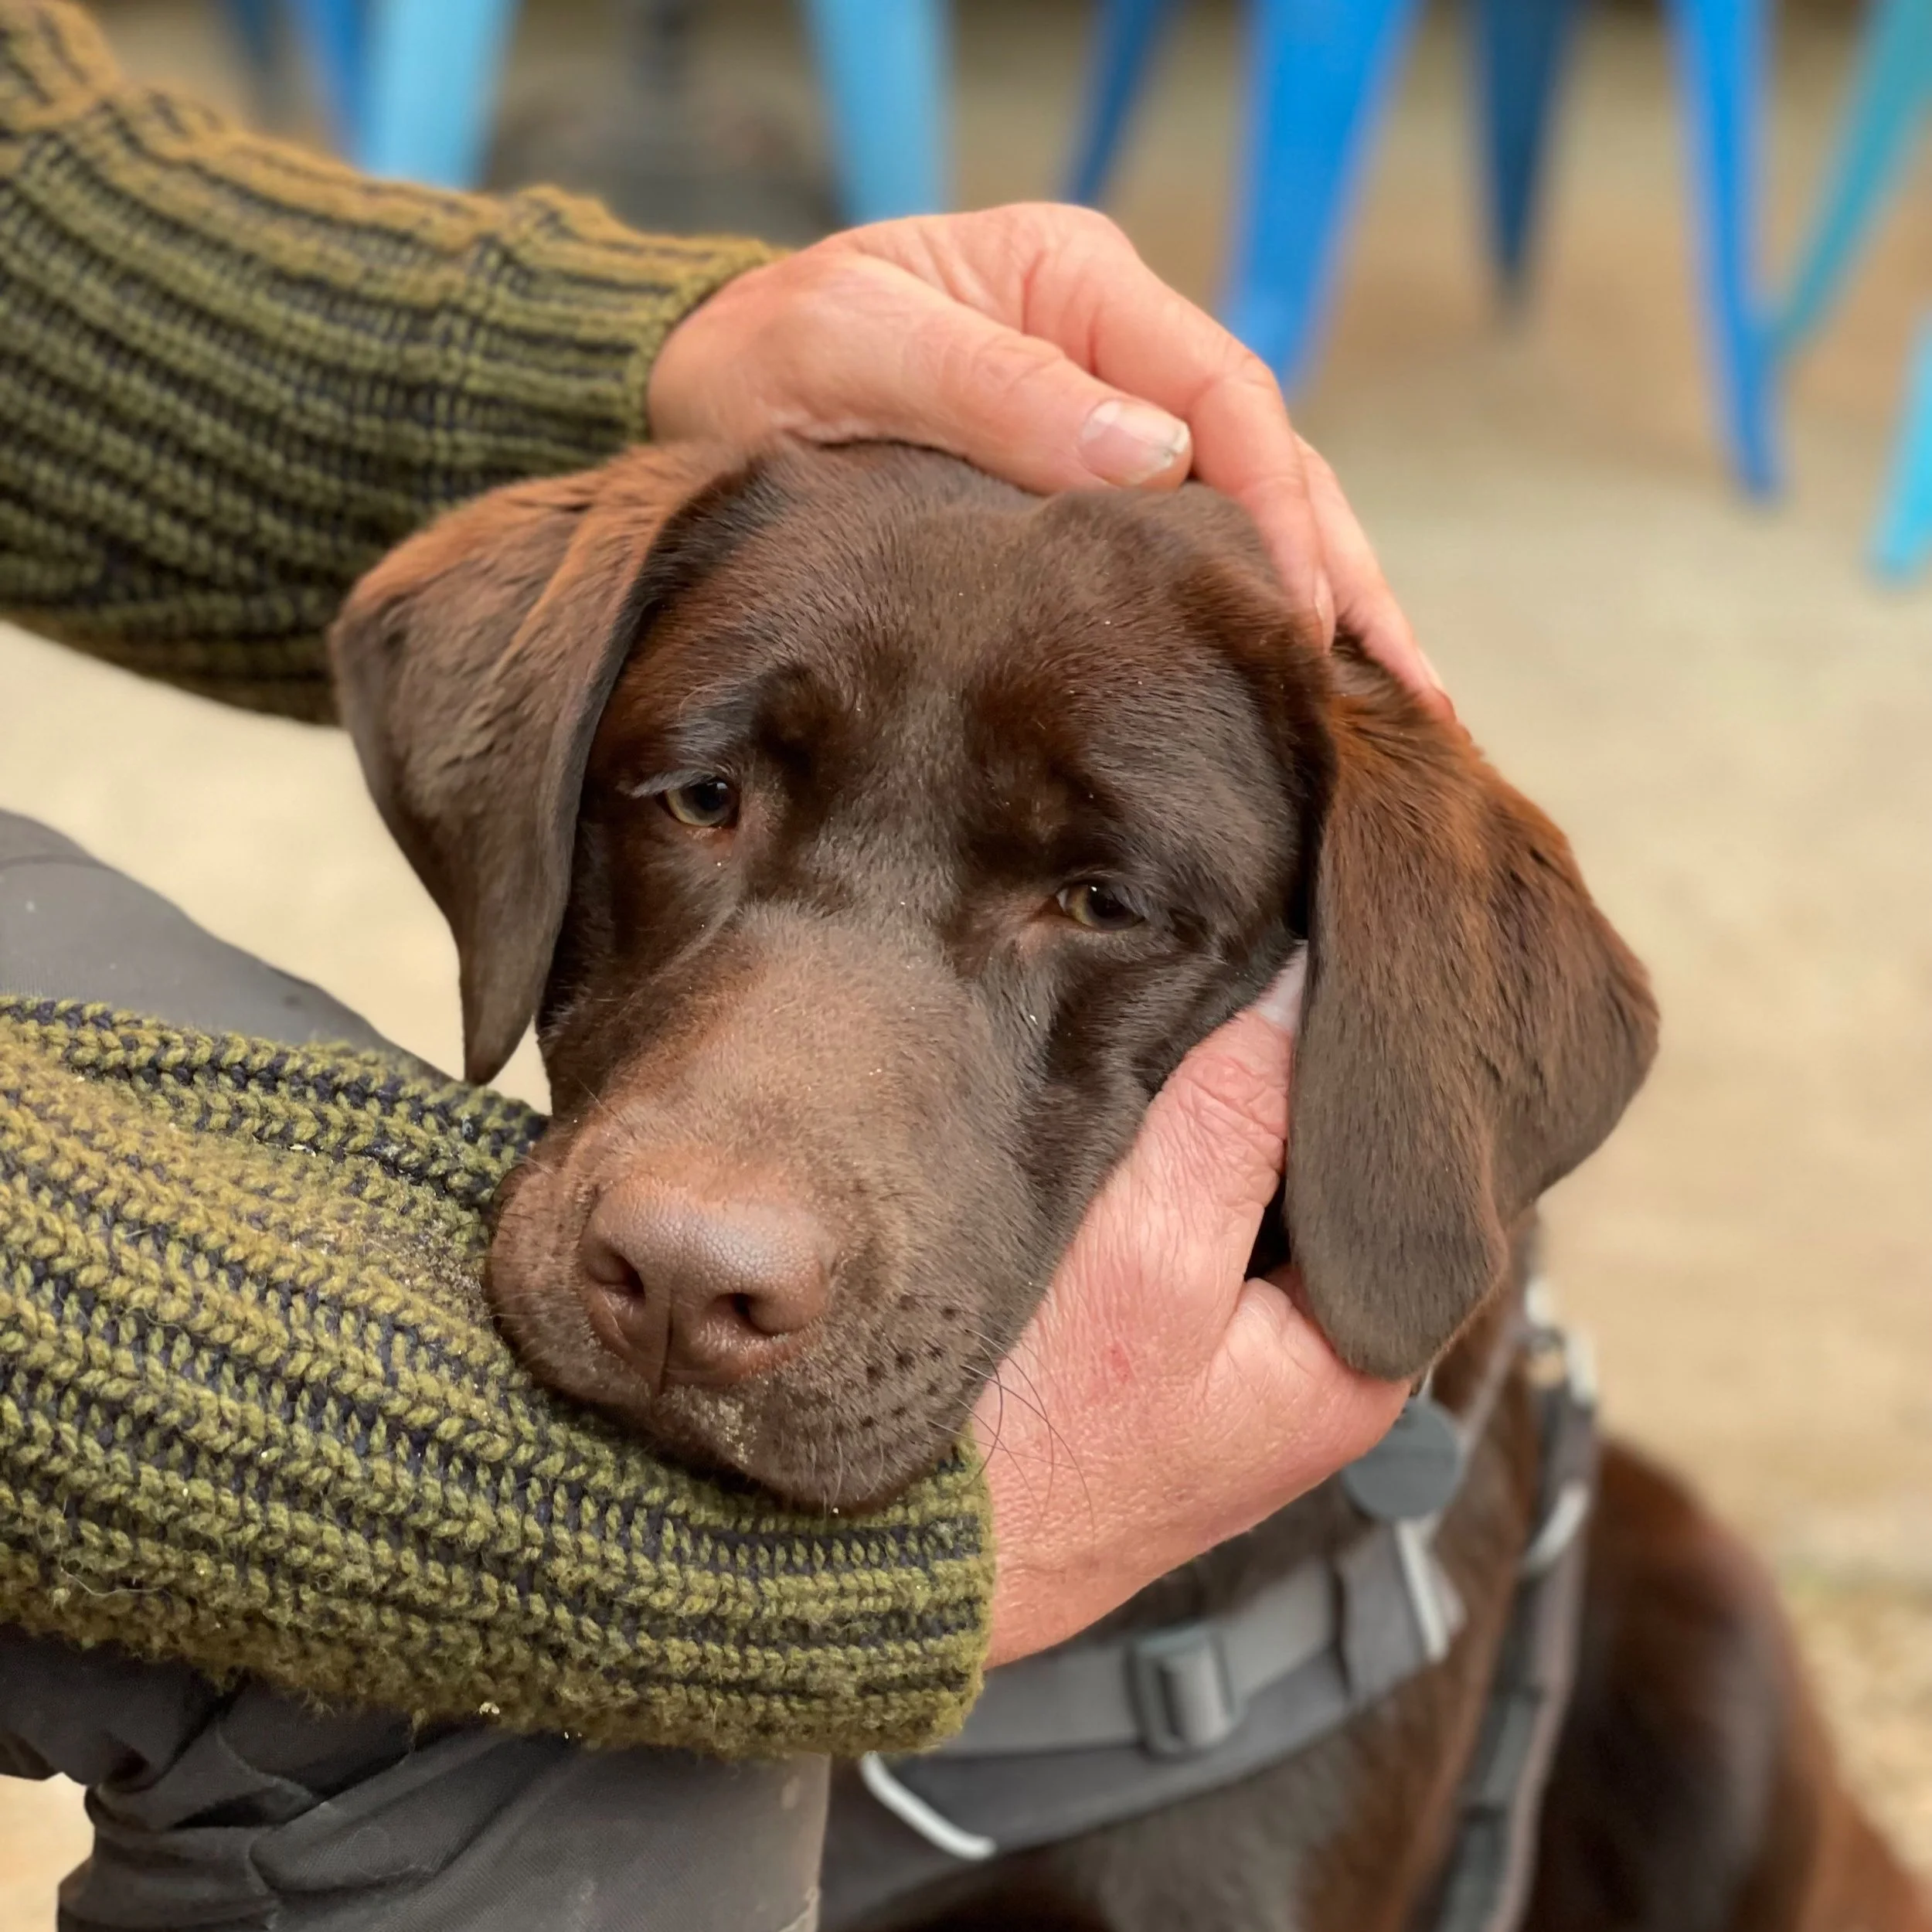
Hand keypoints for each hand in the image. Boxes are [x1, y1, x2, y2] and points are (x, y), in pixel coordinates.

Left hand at [648, 204, 1443, 703]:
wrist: (694, 388)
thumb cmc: (762, 359)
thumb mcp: (856, 347)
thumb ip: (996, 387)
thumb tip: (1151, 455)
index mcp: (1078, 288)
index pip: (1226, 398)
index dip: (1278, 514)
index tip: (1302, 622)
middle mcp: (1116, 350)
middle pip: (1270, 464)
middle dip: (1344, 579)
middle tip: (1414, 697)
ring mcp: (1108, 419)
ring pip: (1251, 514)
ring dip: (1323, 610)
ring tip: (1391, 716)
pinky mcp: (1083, 491)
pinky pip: (1191, 550)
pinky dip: (1254, 619)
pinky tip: (1294, 691)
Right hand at [976, 966, 1406, 1666]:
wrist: (908, 1565)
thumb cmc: (1035, 1435)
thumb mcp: (1152, 1254)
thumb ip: (1236, 1115)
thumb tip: (1305, 979)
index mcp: (1365, 1353)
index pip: (1396, 1159)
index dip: (1349, 1051)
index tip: (1303, 951)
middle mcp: (1328, 1361)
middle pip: (1331, 1173)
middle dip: (1286, 1078)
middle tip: (1231, 966)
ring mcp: (1251, 1363)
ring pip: (1263, 1193)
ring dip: (1227, 1116)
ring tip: (1182, 1018)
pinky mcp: (1177, 1355)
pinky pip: (1206, 1227)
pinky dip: (1182, 1166)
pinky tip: (1139, 1112)